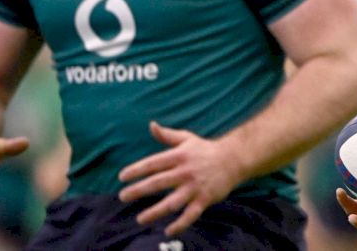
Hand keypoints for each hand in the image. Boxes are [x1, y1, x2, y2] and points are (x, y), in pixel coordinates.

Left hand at [117, 121, 241, 235]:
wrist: (234, 159)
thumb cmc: (206, 149)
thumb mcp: (187, 139)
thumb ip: (167, 135)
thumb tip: (151, 125)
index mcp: (179, 156)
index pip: (153, 163)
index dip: (136, 170)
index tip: (122, 177)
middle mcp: (185, 171)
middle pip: (158, 182)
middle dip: (138, 190)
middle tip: (122, 197)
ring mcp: (195, 186)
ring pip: (172, 202)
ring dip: (155, 212)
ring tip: (140, 219)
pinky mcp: (205, 199)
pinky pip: (191, 214)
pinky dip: (180, 224)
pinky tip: (168, 231)